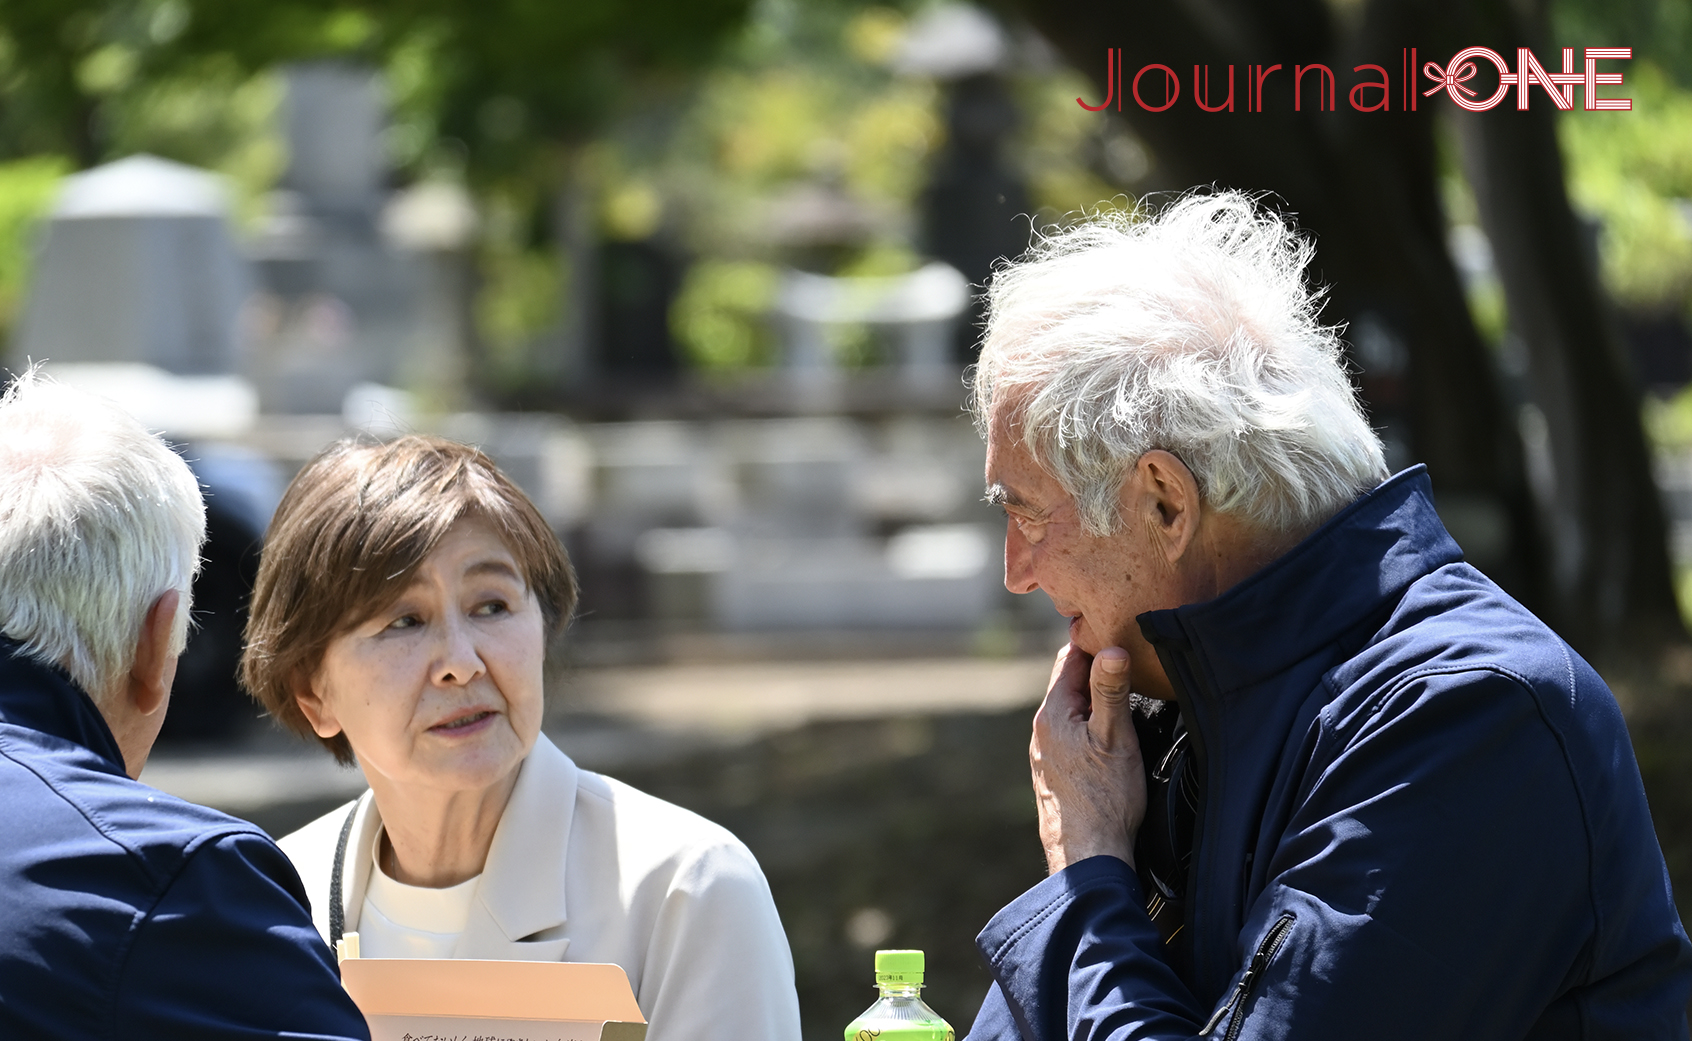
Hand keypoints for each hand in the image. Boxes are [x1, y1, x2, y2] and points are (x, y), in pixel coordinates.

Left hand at [1030, 643, 1146, 873]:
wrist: (1087, 857)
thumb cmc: (1105, 799)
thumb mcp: (1115, 737)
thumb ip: (1110, 690)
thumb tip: (1109, 647)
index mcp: (1053, 714)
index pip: (1071, 658)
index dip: (1095, 640)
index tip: (1119, 627)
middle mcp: (1042, 731)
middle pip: (1068, 683)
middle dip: (1094, 667)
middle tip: (1126, 652)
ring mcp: (1046, 754)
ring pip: (1069, 710)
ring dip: (1091, 697)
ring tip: (1121, 687)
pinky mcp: (1054, 774)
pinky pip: (1070, 734)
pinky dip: (1087, 722)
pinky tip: (1106, 730)